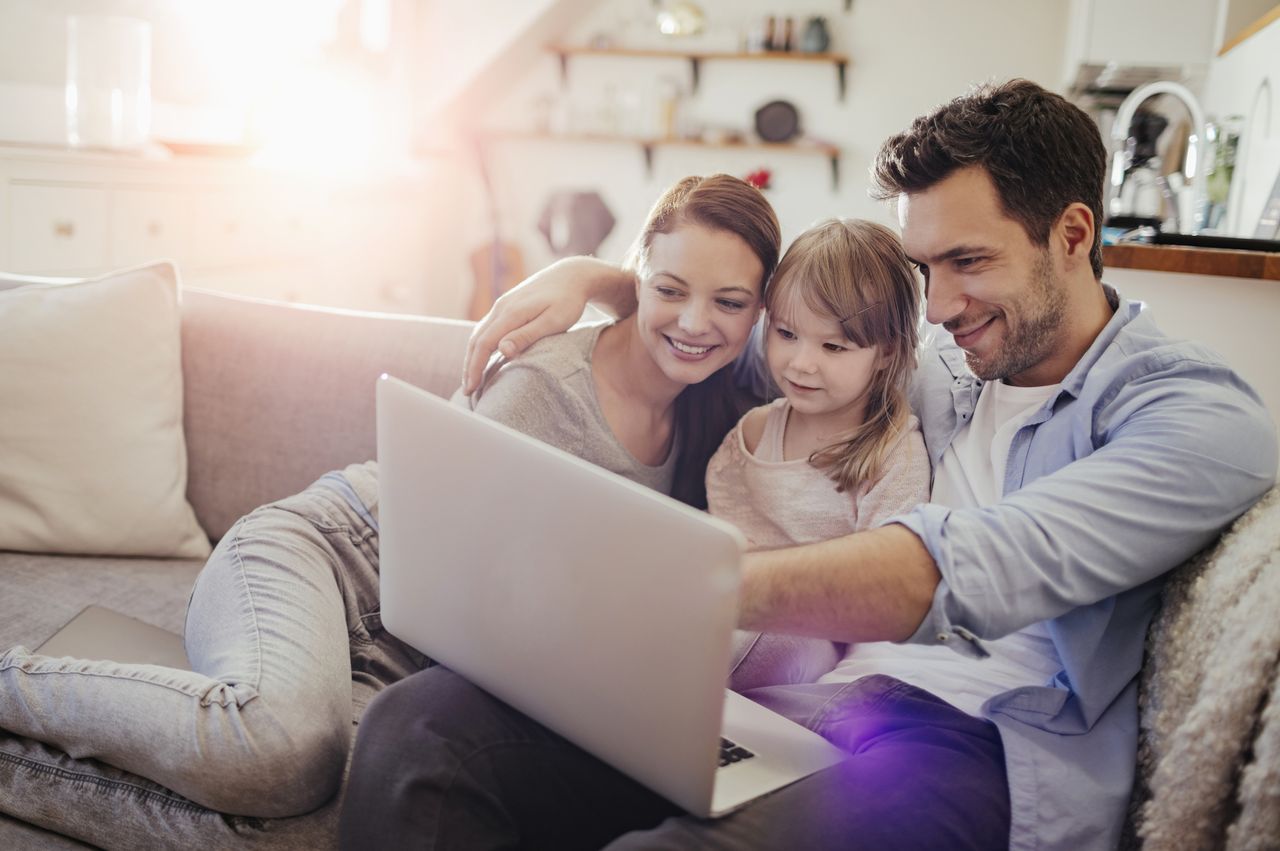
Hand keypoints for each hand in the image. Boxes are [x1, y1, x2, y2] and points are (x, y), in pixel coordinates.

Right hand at [462, 257, 634, 393]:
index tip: (471, 388)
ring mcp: (502, 305)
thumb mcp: (554, 321)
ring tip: (472, 378)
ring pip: (479, 333)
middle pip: (476, 340)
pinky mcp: (507, 306)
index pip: (484, 344)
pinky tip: (482, 358)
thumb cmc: (568, 301)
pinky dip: (480, 346)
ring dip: (472, 356)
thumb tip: (502, 351)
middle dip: (469, 366)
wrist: (571, 275)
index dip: (475, 367)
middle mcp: (501, 307)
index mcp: (511, 313)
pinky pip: (487, 328)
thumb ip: (527, 335)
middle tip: (468, 390)